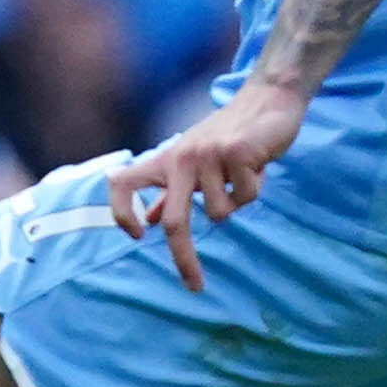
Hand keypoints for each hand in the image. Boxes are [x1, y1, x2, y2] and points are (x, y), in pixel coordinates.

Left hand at [106, 80, 303, 292]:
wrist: (265, 100)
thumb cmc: (227, 135)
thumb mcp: (192, 162)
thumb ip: (170, 190)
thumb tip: (149, 220)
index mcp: (165, 161)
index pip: (122, 183)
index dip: (121, 211)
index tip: (137, 237)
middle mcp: (180, 158)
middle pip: (172, 221)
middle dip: (184, 259)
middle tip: (194, 286)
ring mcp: (206, 155)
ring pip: (220, 212)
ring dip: (237, 201)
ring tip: (241, 174)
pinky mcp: (236, 152)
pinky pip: (246, 196)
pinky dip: (255, 187)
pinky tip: (256, 164)